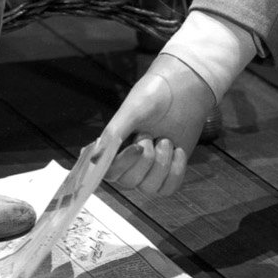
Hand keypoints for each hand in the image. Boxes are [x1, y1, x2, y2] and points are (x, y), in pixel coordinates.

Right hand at [99, 53, 216, 196]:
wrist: (183, 89)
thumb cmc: (153, 95)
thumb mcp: (132, 111)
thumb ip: (113, 134)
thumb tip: (94, 160)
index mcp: (113, 146)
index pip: (109, 171)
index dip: (123, 164)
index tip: (138, 147)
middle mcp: (128, 161)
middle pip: (130, 182)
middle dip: (145, 158)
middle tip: (151, 134)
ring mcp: (149, 168)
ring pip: (149, 188)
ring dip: (161, 163)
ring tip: (166, 139)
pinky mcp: (168, 171)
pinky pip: (168, 188)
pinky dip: (175, 171)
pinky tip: (178, 150)